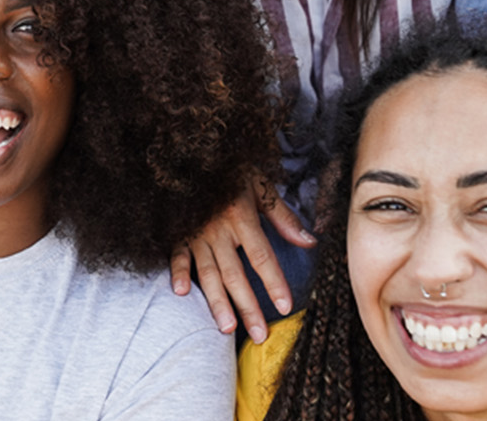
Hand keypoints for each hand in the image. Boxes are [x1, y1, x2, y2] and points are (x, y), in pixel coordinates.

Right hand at [170, 174, 314, 342]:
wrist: (195, 152)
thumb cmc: (232, 170)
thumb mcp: (261, 186)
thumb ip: (283, 216)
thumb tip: (309, 241)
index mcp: (241, 216)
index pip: (261, 256)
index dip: (273, 282)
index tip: (285, 306)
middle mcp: (218, 229)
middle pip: (235, 274)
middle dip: (248, 306)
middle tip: (259, 334)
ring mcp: (196, 232)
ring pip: (207, 273)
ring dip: (217, 302)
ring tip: (227, 328)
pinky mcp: (178, 233)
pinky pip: (177, 255)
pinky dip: (178, 272)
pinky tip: (181, 293)